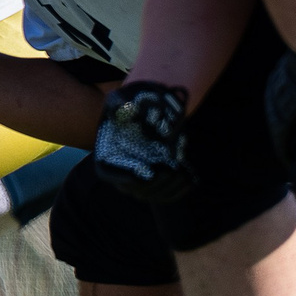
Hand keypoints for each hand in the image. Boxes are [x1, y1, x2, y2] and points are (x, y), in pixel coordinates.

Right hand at [92, 80, 195, 202]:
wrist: (145, 113)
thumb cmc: (129, 106)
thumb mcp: (120, 99)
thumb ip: (118, 103)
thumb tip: (125, 107)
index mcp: (105, 158)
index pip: (110, 175)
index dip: (127, 177)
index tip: (148, 172)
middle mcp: (120, 176)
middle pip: (135, 189)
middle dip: (155, 183)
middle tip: (171, 171)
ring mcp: (139, 183)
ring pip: (152, 195)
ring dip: (169, 187)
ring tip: (182, 172)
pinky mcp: (157, 185)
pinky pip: (165, 196)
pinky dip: (179, 191)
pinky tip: (189, 179)